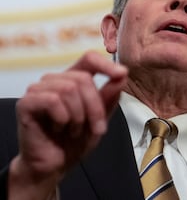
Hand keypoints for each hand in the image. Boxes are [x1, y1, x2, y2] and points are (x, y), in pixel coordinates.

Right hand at [8, 51, 127, 198]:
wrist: (55, 166)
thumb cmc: (76, 140)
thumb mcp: (100, 118)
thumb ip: (110, 96)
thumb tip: (122, 74)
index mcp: (73, 79)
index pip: (89, 58)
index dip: (106, 64)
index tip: (121, 74)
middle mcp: (55, 80)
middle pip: (83, 79)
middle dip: (95, 107)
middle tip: (96, 128)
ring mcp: (39, 89)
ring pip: (69, 88)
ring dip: (78, 116)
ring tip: (74, 130)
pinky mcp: (26, 103)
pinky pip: (52, 100)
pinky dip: (62, 118)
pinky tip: (58, 128)